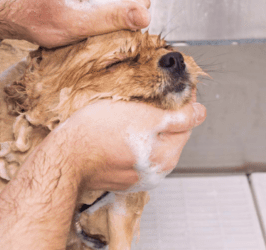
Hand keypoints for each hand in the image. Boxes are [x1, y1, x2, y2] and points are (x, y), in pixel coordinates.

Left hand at [0, 0, 150, 47]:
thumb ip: (111, 18)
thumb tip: (144, 16)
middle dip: (118, 17)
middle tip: (92, 28)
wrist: (15, 12)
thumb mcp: (76, 23)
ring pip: (121, 0)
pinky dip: (100, 11)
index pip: (139, 2)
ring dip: (108, 16)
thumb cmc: (39, 18)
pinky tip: (83, 15)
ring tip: (84, 21)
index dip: (126, 23)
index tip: (105, 31)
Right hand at [39, 99, 206, 191]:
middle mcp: (155, 171)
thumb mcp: (144, 116)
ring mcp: (136, 176)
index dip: (181, 102)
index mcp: (167, 156)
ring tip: (125, 113)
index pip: (187, 124)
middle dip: (160, 116)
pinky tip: (113, 131)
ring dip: (142, 128)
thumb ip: (177, 117)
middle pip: (168, 135)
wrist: (65, 157)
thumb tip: (200, 113)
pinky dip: (127, 141)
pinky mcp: (118, 177)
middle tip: (143, 99)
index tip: (173, 88)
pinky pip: (130, 153)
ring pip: (149, 144)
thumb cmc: (98, 133)